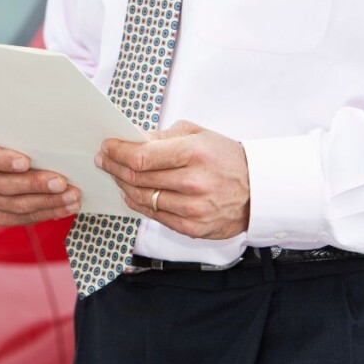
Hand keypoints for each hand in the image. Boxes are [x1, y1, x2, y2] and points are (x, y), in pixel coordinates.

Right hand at [0, 132, 80, 226]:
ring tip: (71, 196)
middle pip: (3, 185)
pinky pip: (22, 218)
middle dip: (35, 184)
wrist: (18, 152)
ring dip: (48, 202)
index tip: (26, 162)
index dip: (3, 160)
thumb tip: (57, 136)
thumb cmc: (20, 136)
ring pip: (15, 205)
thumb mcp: (18, 127)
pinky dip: (48, 212)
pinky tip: (66, 207)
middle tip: (61, 182)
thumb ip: (27, 132)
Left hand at [96, 120, 249, 239]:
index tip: (107, 147)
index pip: (142, 156)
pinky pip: (154, 216)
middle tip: (103, 160)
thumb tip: (133, 139)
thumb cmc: (227, 158)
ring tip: (116, 175)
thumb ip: (164, 137)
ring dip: (123, 185)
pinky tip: (132, 193)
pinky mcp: (193, 228)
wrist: (260, 190)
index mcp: (194, 153)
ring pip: (142, 198)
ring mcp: (192, 209)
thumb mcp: (199, 135)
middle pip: (137, 178)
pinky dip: (138, 203)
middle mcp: (193, 183)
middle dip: (114, 167)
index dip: (118, 152)